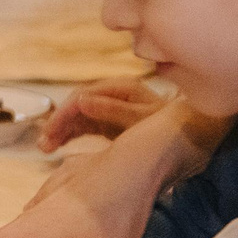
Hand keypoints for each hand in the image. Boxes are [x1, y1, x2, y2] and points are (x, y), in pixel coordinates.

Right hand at [36, 81, 165, 151]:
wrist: (194, 139)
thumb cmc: (171, 129)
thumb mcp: (142, 120)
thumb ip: (113, 110)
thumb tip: (81, 101)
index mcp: (121, 89)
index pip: (84, 96)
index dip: (66, 112)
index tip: (52, 131)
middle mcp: (113, 96)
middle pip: (77, 105)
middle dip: (59, 123)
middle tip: (44, 143)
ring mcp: (110, 109)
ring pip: (77, 117)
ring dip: (60, 130)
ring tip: (44, 147)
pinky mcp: (108, 122)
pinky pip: (83, 126)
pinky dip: (69, 135)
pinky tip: (56, 145)